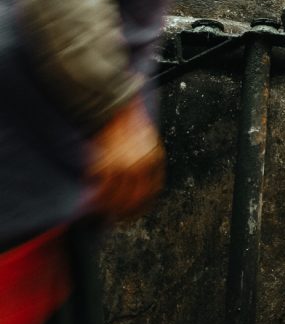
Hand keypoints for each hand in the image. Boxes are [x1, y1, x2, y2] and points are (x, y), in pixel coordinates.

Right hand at [87, 96, 164, 220]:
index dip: (142, 205)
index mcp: (155, 158)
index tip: (133, 213)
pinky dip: (95, 196)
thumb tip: (137, 186)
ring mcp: (124, 165)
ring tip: (100, 211)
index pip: (152, 191)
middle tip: (115, 218)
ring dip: (107, 207)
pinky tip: (90, 200)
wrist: (112, 105)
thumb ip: (145, 162)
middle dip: (123, 212)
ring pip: (116, 197)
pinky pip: (101, 188)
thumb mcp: (147, 140)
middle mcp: (142, 165)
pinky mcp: (106, 164)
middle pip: (134, 198)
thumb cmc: (127, 121)